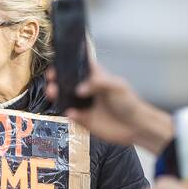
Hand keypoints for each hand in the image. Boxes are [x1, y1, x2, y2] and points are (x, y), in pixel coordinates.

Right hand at [45, 63, 173, 152]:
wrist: (135, 127)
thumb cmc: (129, 103)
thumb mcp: (117, 86)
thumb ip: (98, 83)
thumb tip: (79, 89)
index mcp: (96, 78)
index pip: (80, 66)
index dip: (68, 63)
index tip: (58, 61)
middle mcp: (88, 90)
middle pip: (68, 81)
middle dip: (57, 78)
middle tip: (51, 77)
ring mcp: (85, 105)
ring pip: (65, 97)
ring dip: (56, 94)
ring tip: (52, 91)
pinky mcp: (84, 120)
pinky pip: (71, 115)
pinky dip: (68, 113)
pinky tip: (71, 112)